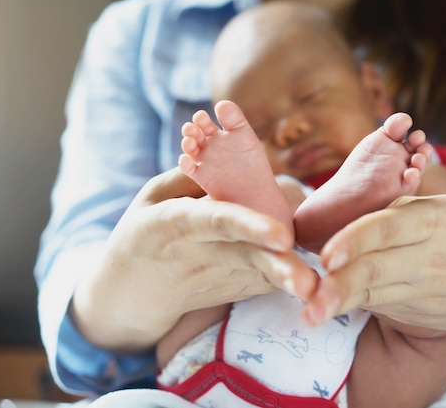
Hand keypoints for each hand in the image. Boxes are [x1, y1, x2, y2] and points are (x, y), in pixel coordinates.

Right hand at [71, 167, 317, 351]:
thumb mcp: (152, 196)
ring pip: (261, 275)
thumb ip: (191, 175)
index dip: (249, 226)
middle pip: (247, 256)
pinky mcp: (233, 290)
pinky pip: (266, 279)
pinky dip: (286, 272)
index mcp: (175, 223)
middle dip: (280, 267)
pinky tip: (305, 275)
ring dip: (290, 278)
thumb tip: (231, 153)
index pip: (217, 221)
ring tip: (315, 288)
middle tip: (309, 283)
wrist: (131, 292)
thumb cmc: (143, 233)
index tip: (282, 236)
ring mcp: (217, 277)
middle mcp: (199, 253)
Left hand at [302, 195, 445, 349]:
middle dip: (341, 287)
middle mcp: (431, 257)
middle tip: (311, 301)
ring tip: (310, 313)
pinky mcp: (427, 314)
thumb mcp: (443, 206)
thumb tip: (347, 219)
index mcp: (435, 219)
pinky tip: (331, 308)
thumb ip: (398, 211)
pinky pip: (386, 306)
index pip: (389, 227)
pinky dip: (358, 305)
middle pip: (378, 270)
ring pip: (376, 295)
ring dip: (341, 304)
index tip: (328, 256)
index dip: (356, 240)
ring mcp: (429, 290)